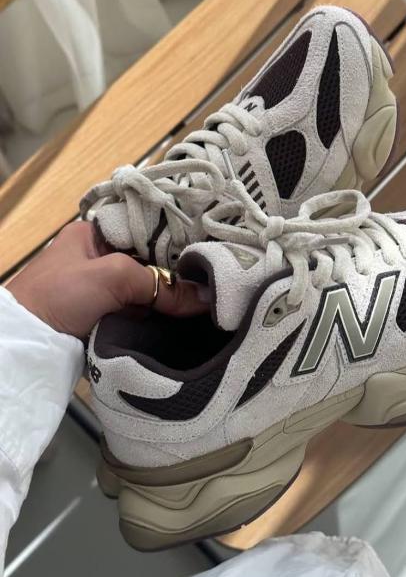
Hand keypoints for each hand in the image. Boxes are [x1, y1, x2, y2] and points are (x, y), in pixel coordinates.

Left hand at [6, 222, 206, 337]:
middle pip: (149, 261)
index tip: (204, 252)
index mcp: (94, 233)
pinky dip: (155, 316)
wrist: (26, 347)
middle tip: (208, 279)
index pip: (145, 229)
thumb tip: (206, 297)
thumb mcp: (112, 277)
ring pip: (146, 289)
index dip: (175, 240)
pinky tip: (181, 317)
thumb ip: (161, 284)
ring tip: (202, 299)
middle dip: (174, 273)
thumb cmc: (59, 295)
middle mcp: (98, 257)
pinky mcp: (103, 316)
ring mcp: (100, 289)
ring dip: (166, 298)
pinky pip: (138, 311)